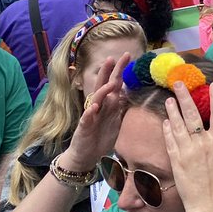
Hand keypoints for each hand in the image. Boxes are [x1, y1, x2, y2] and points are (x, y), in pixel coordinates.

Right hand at [61, 52, 131, 169]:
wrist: (86, 156)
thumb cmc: (100, 137)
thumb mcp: (114, 120)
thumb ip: (119, 106)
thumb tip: (128, 92)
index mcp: (107, 104)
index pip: (114, 83)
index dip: (120, 70)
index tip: (128, 55)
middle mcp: (98, 106)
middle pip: (103, 85)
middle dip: (108, 72)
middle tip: (113, 57)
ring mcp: (91, 116)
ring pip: (96, 99)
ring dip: (103, 90)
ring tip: (111, 83)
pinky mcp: (84, 127)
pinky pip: (87, 118)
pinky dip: (90, 112)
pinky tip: (94, 107)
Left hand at [164, 81, 212, 211]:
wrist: (208, 206)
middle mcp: (202, 143)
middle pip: (193, 115)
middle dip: (185, 97)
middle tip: (178, 84)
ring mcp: (187, 151)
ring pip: (178, 125)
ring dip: (173, 110)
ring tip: (169, 99)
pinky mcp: (176, 161)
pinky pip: (170, 141)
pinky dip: (167, 130)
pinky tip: (165, 121)